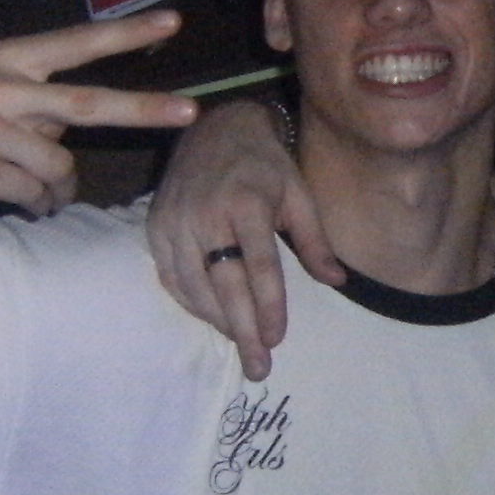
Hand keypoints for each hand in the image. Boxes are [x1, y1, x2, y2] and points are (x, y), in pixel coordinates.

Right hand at [0, 16, 195, 226]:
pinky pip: (35, 193)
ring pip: (61, 164)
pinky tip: (19, 202)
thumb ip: (38, 100)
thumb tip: (88, 115)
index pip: (77, 43)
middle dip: (145, 108)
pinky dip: (37, 204)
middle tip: (191, 112)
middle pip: (88, 101)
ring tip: (37, 192)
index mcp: (7, 60)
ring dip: (59, 188)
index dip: (126, 34)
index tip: (173, 23)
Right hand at [147, 97, 340, 381]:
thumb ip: (314, 241)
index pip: (258, 266)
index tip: (277, 339)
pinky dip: (192, 303)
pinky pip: (171, 277)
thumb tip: (338, 281)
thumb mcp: (299, 194)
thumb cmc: (265, 165)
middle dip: (242, 331)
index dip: (267, 306)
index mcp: (245, 203)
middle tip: (259, 367)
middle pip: (223, 285)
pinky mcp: (155, 226)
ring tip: (241, 346)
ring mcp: (175, 221)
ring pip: (193, 287)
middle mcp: (205, 214)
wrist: (216, 127)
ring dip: (218, 322)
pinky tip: (213, 318)